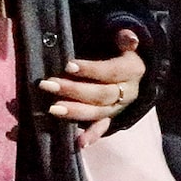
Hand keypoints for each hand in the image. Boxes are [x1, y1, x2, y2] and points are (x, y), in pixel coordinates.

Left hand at [43, 27, 146, 146]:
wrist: (131, 70)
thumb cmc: (118, 49)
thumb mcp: (123, 40)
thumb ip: (124, 38)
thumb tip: (130, 38)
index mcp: (132, 71)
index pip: (111, 72)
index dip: (90, 69)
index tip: (67, 65)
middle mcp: (127, 93)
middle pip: (101, 94)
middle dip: (74, 90)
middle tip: (48, 85)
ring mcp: (118, 108)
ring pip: (97, 113)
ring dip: (75, 112)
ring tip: (52, 109)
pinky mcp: (110, 118)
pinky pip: (101, 129)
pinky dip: (90, 136)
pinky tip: (77, 143)